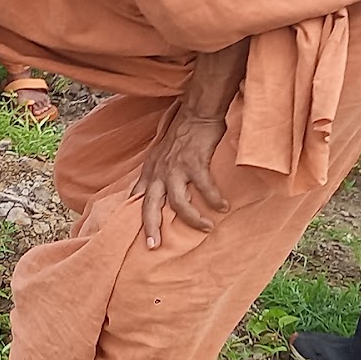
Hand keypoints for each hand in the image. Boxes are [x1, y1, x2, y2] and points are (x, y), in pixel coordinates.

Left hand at [132, 107, 228, 248]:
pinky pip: (204, 187)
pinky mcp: (195, 161)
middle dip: (151, 226)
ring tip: (206, 227)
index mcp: (150, 172)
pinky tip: (223, 206)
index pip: (137, 198)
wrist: (196, 114)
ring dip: (192, 218)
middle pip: (149, 205)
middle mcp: (159, 172)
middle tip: (154, 245)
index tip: (140, 238)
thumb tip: (155, 196)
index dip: (137, 218)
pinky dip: (213, 199)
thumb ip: (157, 176)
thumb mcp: (160, 157)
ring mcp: (176, 167)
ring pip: (177, 202)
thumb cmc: (181, 137)